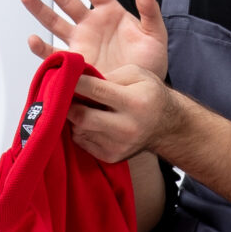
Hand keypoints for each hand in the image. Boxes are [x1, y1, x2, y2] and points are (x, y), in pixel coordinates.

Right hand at [21, 0, 168, 82]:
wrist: (141, 95)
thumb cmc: (149, 63)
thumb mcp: (155, 34)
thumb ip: (150, 11)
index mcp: (109, 12)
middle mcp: (90, 25)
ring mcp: (80, 43)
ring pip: (54, 22)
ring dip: (39, 8)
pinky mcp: (74, 63)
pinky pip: (54, 54)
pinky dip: (42, 49)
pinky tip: (33, 40)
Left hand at [66, 62, 181, 167]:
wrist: (167, 126)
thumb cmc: (149, 94)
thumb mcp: (136, 74)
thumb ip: (109, 75)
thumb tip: (80, 79)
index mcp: (135, 102)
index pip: (96, 91)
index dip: (75, 82)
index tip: (63, 75)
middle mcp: (127, 127)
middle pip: (83, 117)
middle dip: (68, 104)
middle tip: (64, 94)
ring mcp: (119, 145)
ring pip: (80, 131)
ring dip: (74, 117)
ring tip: (79, 106)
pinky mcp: (111, 157)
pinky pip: (83, 142)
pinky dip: (80, 130)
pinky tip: (89, 121)